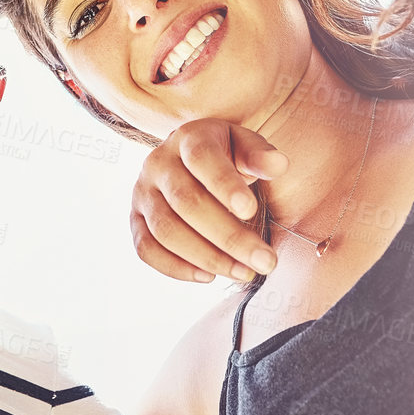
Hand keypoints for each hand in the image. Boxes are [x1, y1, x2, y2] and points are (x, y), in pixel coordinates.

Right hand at [131, 118, 288, 283]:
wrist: (192, 161)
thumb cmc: (227, 157)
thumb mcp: (246, 147)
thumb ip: (261, 155)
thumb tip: (278, 165)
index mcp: (188, 138)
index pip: (202, 158)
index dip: (224, 185)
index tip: (251, 211)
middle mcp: (158, 162)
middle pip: (186, 202)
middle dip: (229, 236)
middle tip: (265, 261)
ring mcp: (142, 192)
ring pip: (165, 229)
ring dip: (207, 257)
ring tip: (244, 272)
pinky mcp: (135, 219)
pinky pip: (146, 248)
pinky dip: (175, 268)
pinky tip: (208, 276)